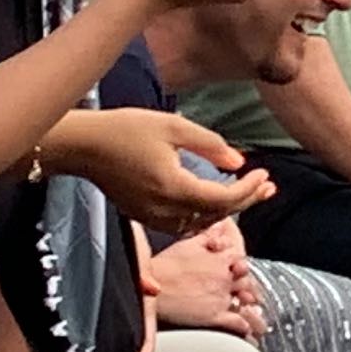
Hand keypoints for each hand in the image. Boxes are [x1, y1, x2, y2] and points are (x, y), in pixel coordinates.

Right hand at [60, 108, 270, 230]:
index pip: (222, 200)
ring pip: (198, 224)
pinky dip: (203, 214)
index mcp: (173, 188)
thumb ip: (210, 145)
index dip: (249, 191)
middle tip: (268, 187)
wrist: (82, 145)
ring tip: (249, 193)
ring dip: (225, 210)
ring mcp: (150, 216)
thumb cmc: (126, 129)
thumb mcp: (174, 127)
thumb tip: (239, 163)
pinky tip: (213, 199)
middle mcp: (162, 210)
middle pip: (214, 215)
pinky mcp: (141, 214)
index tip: (266, 174)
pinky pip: (180, 224)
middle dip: (244, 201)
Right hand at [142, 220, 265, 336]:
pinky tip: (248, 330)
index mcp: (220, 259)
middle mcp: (225, 278)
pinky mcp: (214, 316)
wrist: (149, 288)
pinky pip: (237, 322)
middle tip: (242, 291)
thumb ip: (208, 235)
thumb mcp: (187, 243)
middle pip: (245, 280)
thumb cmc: (164, 265)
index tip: (237, 270)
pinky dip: (246, 326)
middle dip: (243, 284)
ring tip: (253, 312)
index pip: (241, 259)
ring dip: (248, 305)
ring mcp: (221, 297)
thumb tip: (222, 227)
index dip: (239, 265)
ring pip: (244, 301)